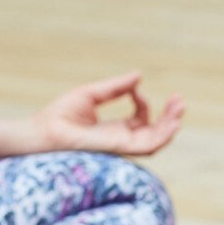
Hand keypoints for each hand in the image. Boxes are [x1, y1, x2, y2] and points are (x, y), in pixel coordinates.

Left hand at [19, 71, 184, 156]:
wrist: (43, 132)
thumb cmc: (60, 116)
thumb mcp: (91, 94)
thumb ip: (116, 88)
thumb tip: (139, 76)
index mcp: (113, 130)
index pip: (140, 119)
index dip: (144, 102)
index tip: (135, 88)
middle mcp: (119, 141)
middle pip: (153, 132)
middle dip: (169, 117)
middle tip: (180, 100)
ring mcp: (120, 146)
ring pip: (155, 141)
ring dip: (171, 125)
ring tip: (180, 108)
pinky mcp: (118, 148)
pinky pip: (147, 146)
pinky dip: (162, 135)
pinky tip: (172, 122)